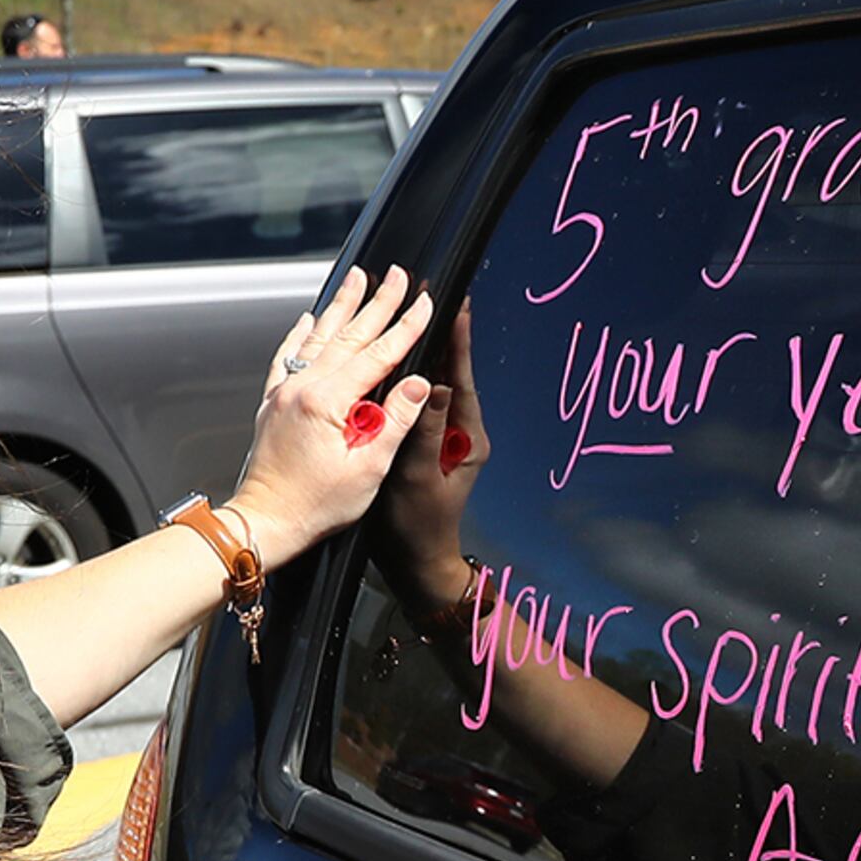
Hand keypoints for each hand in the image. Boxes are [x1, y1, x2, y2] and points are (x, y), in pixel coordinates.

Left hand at [231, 266, 441, 566]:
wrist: (265, 522)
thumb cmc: (315, 506)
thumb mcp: (368, 469)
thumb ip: (394, 421)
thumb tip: (417, 384)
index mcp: (327, 402)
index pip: (378, 355)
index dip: (406, 328)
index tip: (426, 304)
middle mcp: (301, 388)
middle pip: (349, 335)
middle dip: (377, 302)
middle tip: (399, 276)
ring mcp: (284, 393)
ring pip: (318, 336)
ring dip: (342, 306)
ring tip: (357, 278)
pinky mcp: (273, 403)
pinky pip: (287, 356)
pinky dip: (300, 333)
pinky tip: (309, 318)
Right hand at [378, 303, 491, 602]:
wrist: (413, 564)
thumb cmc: (417, 528)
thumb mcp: (419, 478)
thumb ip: (428, 432)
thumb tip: (437, 385)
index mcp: (468, 439)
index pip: (464, 378)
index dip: (458, 340)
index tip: (456, 303)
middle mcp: (460, 434)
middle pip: (451, 374)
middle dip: (440, 336)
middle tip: (429, 296)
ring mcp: (443, 439)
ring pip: (434, 387)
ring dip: (424, 355)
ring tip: (410, 317)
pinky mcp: (426, 445)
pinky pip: (419, 405)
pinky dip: (408, 382)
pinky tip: (391, 363)